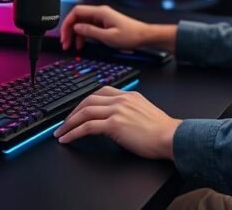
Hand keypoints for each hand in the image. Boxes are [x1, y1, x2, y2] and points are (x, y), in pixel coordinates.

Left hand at [53, 86, 179, 159]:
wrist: (170, 137)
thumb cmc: (162, 131)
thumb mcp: (144, 112)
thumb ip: (129, 111)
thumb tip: (116, 120)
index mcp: (129, 95)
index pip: (100, 92)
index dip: (85, 102)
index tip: (77, 111)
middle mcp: (121, 99)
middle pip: (88, 100)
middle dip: (73, 112)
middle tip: (64, 123)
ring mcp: (117, 110)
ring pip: (85, 111)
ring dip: (69, 123)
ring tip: (61, 132)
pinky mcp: (114, 124)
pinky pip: (87, 126)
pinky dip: (74, 133)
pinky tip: (68, 139)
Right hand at [59, 4, 150, 50]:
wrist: (144, 36)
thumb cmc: (131, 36)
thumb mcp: (108, 37)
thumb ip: (90, 32)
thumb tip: (76, 28)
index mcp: (100, 12)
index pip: (76, 12)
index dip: (67, 23)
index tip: (64, 35)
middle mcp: (100, 13)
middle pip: (78, 18)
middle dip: (69, 30)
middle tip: (65, 43)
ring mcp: (102, 18)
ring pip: (83, 23)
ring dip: (76, 34)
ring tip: (73, 46)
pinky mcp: (105, 24)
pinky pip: (89, 27)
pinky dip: (84, 36)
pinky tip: (82, 44)